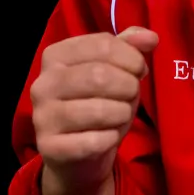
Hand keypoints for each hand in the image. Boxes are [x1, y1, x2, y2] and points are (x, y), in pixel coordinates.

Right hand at [33, 26, 157, 194]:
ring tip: (122, 115)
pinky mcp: (49, 147)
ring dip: (122, 113)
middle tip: (132, 94)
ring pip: (98, 109)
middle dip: (128, 86)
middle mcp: (43, 84)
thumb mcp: (114, 71)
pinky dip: (111, 138)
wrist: (76, 157)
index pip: (102, 43)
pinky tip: (109, 137)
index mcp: (55, 56)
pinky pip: (93, 141)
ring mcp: (43, 117)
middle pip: (99, 75)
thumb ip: (129, 48)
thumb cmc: (97, 104)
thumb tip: (151, 37)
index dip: (130, 56)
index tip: (139, 69)